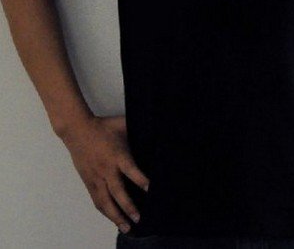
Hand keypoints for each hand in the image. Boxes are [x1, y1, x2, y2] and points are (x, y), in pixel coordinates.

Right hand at [60, 115, 149, 233]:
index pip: (130, 170)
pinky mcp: (88, 181)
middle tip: (138, 218)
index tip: (150, 190)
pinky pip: (97, 199)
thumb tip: (159, 127)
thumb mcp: (124, 124)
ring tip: (126, 227)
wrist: (77, 129)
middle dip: (128, 206)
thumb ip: (140, 128)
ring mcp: (96, 177)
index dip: (140, 180)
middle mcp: (106, 169)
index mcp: (117, 155)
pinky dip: (104, 211)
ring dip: (115, 215)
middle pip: (117, 191)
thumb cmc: (104, 126)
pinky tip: (112, 218)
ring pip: (105, 200)